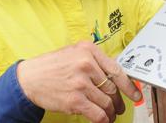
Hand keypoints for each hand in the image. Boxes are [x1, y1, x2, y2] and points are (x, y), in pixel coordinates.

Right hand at [16, 41, 140, 122]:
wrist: (29, 78)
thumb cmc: (51, 67)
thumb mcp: (73, 54)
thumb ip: (94, 61)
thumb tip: (114, 77)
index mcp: (88, 50)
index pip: (116, 70)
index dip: (129, 85)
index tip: (136, 93)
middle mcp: (86, 64)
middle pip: (112, 88)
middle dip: (118, 101)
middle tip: (119, 107)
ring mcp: (81, 83)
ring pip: (106, 103)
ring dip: (110, 113)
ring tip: (110, 116)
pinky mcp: (75, 100)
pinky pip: (97, 114)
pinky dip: (103, 120)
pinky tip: (102, 121)